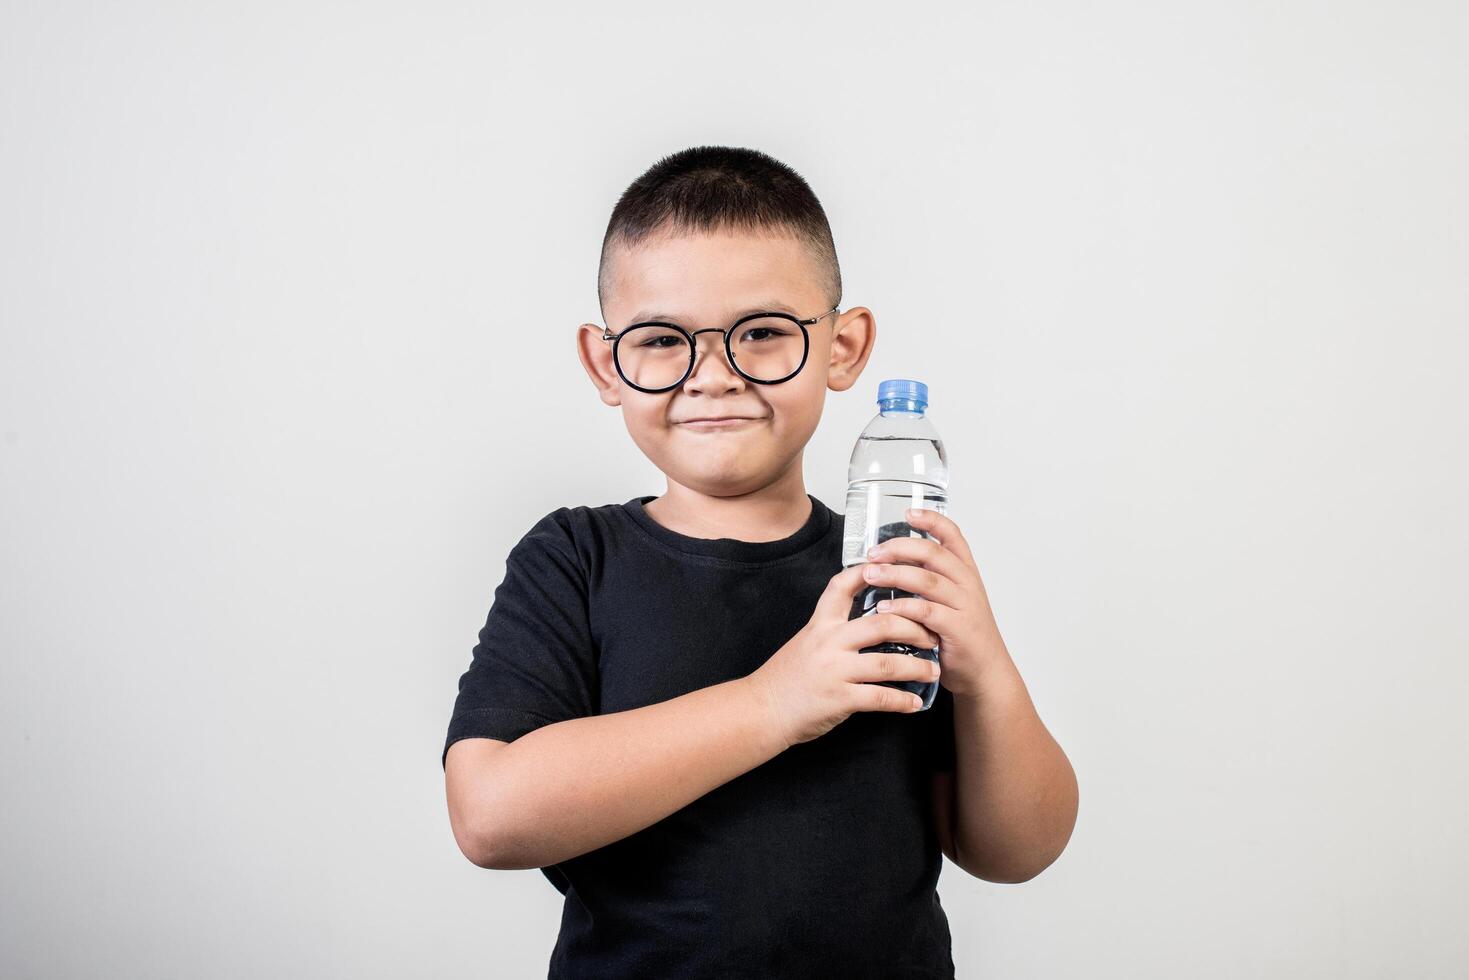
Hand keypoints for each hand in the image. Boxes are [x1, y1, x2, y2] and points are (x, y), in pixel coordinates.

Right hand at [746, 563, 943, 748]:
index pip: (843, 586)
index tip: (896, 569)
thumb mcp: (806, 641)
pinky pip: (880, 698)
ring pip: (887, 662)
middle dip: (916, 629)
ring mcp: (834, 670)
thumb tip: (869, 621)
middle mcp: (828, 642)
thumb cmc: (786, 677)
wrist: (762, 709)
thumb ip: (833, 630)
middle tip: (934, 635)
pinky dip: (902, 701)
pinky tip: (916, 704)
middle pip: (882, 624)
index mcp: (820, 624)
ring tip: (934, 671)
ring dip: (917, 667)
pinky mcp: (839, 699)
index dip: (869, 573)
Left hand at [860, 508, 1006, 697]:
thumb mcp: (950, 600)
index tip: (908, 513)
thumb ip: (928, 580)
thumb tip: (889, 562)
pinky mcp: (958, 629)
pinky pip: (927, 612)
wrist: (985, 672)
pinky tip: (883, 609)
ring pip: (927, 580)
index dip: (931, 520)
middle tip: (873, 552)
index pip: (952, 535)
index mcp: (965, 571)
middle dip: (899, 548)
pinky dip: (903, 608)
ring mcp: (965, 605)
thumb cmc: (960, 635)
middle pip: (933, 553)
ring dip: (894, 574)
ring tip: (870, 574)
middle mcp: (967, 583)